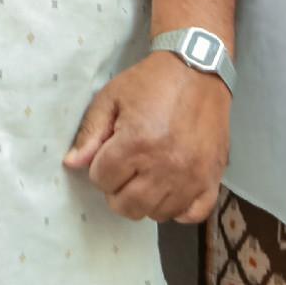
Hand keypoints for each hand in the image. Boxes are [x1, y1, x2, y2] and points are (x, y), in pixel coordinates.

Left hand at [63, 53, 230, 223]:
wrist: (197, 70)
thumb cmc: (151, 83)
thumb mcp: (111, 98)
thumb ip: (90, 133)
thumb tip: (72, 164)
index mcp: (136, 143)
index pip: (102, 180)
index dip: (99, 168)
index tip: (108, 154)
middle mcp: (164, 165)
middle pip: (127, 206)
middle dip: (117, 190)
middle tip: (124, 170)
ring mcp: (192, 176)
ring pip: (157, 214)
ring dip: (146, 200)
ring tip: (147, 177)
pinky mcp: (213, 179)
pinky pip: (193, 214)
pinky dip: (180, 208)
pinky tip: (171, 190)